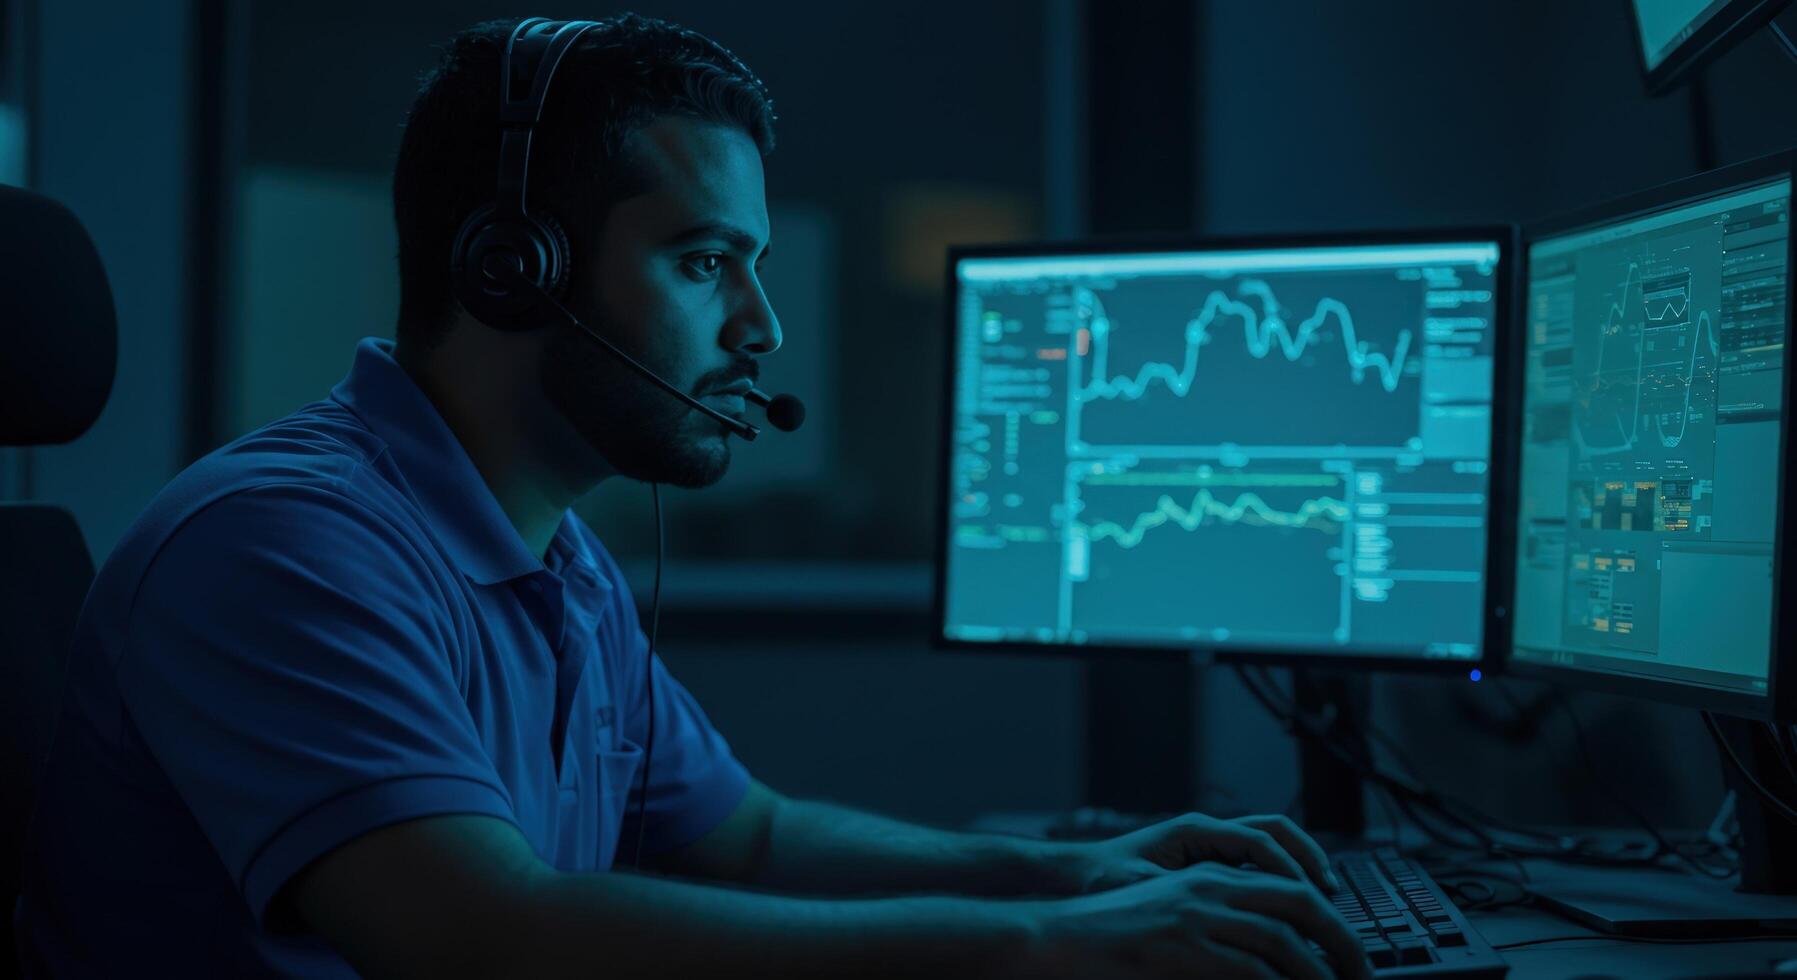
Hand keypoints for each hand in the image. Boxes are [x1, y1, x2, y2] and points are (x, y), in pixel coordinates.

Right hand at [1023, 862, 1373, 979]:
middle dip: (1342, 941)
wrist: (1056, 939)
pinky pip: (1250, 972)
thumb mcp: (1172, 916)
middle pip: (1300, 903)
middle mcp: (1209, 888)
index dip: (1331, 915)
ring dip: (1319, 974)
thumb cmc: (1110, 937)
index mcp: (1209, 876)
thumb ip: (1218, 925)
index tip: (1350, 948)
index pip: (1291, 884)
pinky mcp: (1181, 949)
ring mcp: (1196, 918)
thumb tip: (1266, 958)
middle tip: (1362, 974)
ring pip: (1283, 941)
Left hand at [1047, 812, 1341, 896]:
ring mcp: (1209, 845)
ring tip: (1324, 899)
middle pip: (1275, 832)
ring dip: (1298, 867)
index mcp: (1194, 831)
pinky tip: (1290, 909)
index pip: (1259, 841)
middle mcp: (1206, 832)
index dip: (1290, 868)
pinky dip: (1277, 879)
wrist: (1076, 875)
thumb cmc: (1102, 879)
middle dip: (1307, 858)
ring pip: (1269, 846)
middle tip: (1333, 892)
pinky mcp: (1207, 862)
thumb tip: (1220, 908)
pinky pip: (1254, 864)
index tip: (1313, 895)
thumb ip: (1182, 896)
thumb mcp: (1142, 890)